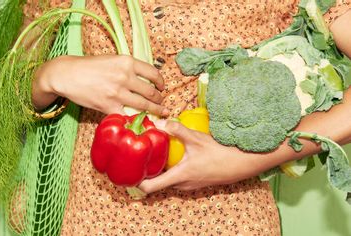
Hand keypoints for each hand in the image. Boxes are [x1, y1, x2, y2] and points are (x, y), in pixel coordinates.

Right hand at [32, 55, 167, 115]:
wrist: (67, 75)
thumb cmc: (89, 66)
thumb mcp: (112, 59)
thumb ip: (128, 68)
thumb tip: (145, 79)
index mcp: (127, 62)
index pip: (153, 73)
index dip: (161, 82)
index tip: (162, 87)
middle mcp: (124, 76)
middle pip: (151, 91)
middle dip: (159, 99)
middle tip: (161, 102)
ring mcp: (117, 93)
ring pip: (144, 105)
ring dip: (155, 110)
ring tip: (160, 112)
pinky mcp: (109, 106)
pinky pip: (127, 115)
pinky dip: (136, 118)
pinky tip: (141, 119)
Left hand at [139, 120, 263, 192]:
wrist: (242, 163)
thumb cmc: (220, 153)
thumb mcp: (197, 139)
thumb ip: (177, 130)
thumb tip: (159, 122)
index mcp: (179, 177)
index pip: (149, 187)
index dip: (136, 181)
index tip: (129, 170)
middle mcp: (182, 185)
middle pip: (157, 183)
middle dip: (148, 171)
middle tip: (140, 156)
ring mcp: (190, 185)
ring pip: (169, 180)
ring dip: (161, 170)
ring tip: (156, 154)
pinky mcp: (197, 182)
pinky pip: (178, 178)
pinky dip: (172, 169)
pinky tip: (175, 156)